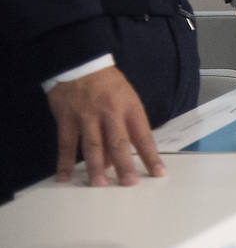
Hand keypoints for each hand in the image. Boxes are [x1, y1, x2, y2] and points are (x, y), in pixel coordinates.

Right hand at [46, 66, 163, 186]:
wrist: (81, 63)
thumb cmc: (108, 84)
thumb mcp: (126, 98)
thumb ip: (124, 127)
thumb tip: (116, 159)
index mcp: (130, 107)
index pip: (143, 136)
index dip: (151, 155)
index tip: (158, 173)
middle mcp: (110, 112)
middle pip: (119, 142)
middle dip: (125, 165)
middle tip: (129, 184)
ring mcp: (87, 116)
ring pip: (93, 145)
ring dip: (96, 167)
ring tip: (99, 185)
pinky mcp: (67, 119)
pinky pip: (66, 144)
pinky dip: (64, 162)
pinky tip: (64, 177)